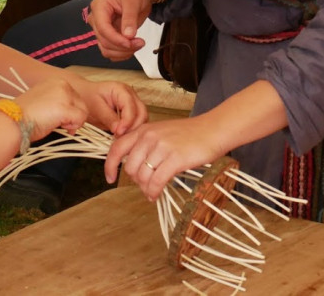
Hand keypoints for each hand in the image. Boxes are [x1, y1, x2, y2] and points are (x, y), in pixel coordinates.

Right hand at [14, 78, 88, 140]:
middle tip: (63, 125)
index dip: (71, 109)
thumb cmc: (25, 114)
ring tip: (61, 126)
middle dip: (74, 116)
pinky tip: (62, 127)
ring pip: (83, 111)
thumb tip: (71, 112)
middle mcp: (62, 84)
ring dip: (75, 122)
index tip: (61, 117)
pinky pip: (80, 119)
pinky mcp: (65, 108)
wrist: (13, 120)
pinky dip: (74, 126)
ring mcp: (64, 95)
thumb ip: (58, 101)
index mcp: (56, 81)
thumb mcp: (44, 100)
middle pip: (81, 103)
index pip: (75, 96)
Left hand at [69, 77, 148, 136]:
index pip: (131, 106)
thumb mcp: (95, 107)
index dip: (127, 121)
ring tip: (121, 138)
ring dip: (134, 130)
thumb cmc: (88, 97)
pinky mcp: (131, 111)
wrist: (84, 95)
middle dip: (133, 127)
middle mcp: (130, 95)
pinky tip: (123, 136)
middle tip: (121, 137)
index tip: (119, 132)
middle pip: (141, 112)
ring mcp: (132, 103)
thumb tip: (118, 129)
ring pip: (142, 118)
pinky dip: (132, 130)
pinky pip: (137, 122)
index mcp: (121, 90)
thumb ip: (108, 117)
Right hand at [88, 0, 153, 60]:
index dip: (116, 39)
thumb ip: (130, 19)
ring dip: (122, 52)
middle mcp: (97, 20)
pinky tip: (133, 47)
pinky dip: (121, 54)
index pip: (103, 29)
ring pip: (106, 49)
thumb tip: (128, 36)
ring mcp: (102, 29)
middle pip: (104, 41)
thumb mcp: (133, 1)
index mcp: (99, 7)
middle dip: (122, 46)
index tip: (131, 43)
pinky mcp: (109, 36)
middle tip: (141, 43)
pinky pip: (111, 51)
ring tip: (139, 44)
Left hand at [104, 117, 224, 200]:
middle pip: (130, 167)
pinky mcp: (175, 158)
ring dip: (145, 188)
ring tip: (152, 192)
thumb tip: (135, 168)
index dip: (109, 165)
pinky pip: (156, 181)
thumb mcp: (162, 132)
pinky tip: (156, 195)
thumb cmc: (190, 133)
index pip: (117, 147)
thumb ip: (146, 145)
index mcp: (144, 130)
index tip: (110, 178)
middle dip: (136, 180)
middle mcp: (149, 136)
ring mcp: (162, 147)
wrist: (213, 129)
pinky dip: (154, 192)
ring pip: (142, 176)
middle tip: (145, 185)